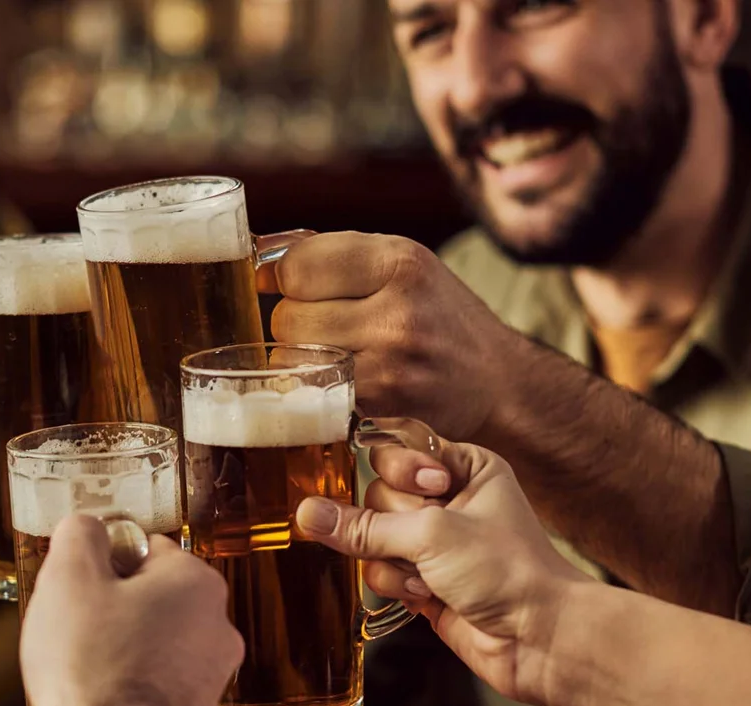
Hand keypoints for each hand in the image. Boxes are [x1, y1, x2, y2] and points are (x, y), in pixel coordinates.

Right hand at [19, 516, 244, 705]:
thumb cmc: (90, 664)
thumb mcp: (68, 578)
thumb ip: (81, 535)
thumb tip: (88, 527)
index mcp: (197, 582)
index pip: (147, 550)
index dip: (103, 565)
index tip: (78, 589)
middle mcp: (219, 628)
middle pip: (153, 599)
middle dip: (114, 609)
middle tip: (75, 629)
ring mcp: (212, 679)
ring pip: (156, 644)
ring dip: (123, 649)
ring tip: (85, 669)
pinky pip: (157, 687)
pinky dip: (131, 688)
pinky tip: (102, 701)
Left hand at [258, 232, 520, 440]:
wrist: (499, 384)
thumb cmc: (438, 319)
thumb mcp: (402, 266)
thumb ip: (332, 256)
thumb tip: (251, 256)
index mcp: (400, 260)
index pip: (296, 265)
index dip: (285, 279)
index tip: (295, 288)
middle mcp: (399, 307)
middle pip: (287, 315)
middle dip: (294, 324)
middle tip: (327, 330)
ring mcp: (392, 360)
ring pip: (292, 357)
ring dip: (299, 360)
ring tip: (336, 356)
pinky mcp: (384, 404)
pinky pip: (311, 392)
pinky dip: (314, 390)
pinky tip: (341, 384)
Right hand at [294, 439, 592, 705]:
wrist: (538, 638)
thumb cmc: (508, 571)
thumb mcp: (433, 535)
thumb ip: (364, 526)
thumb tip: (308, 514)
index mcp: (463, 467)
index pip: (398, 449)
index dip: (400, 471)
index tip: (427, 492)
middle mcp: (446, 499)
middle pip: (376, 496)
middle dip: (395, 528)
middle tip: (428, 544)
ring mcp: (432, 543)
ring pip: (372, 538)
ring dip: (394, 562)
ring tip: (431, 578)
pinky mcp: (421, 580)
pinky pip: (379, 571)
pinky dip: (397, 586)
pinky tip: (427, 598)